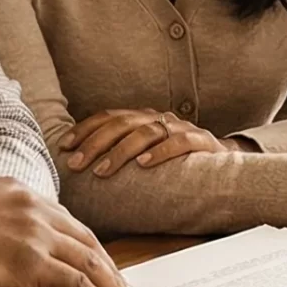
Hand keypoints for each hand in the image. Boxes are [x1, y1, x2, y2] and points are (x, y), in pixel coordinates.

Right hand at [0, 178, 138, 286]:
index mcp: (16, 192)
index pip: (64, 222)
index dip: (86, 247)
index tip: (99, 264)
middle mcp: (32, 206)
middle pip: (85, 241)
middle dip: (109, 267)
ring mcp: (34, 233)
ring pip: (89, 263)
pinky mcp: (30, 263)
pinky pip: (77, 285)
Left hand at [60, 108, 232, 175]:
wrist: (223, 161)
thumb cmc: (174, 161)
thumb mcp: (144, 152)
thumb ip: (118, 154)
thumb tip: (78, 167)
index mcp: (142, 118)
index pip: (108, 116)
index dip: (84, 129)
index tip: (63, 147)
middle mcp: (158, 118)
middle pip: (121, 123)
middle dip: (94, 143)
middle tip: (75, 164)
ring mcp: (179, 128)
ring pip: (146, 132)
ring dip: (120, 151)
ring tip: (102, 171)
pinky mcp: (200, 142)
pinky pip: (179, 143)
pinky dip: (160, 152)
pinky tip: (144, 164)